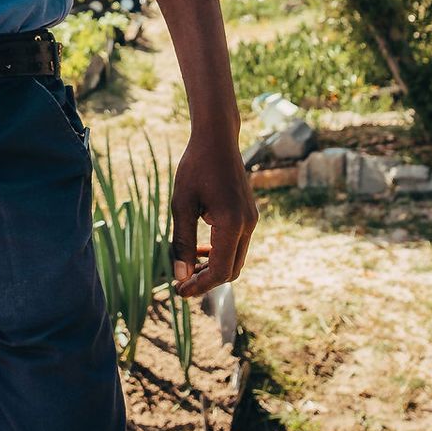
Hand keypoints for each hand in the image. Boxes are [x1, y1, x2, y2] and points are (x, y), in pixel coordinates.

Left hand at [169, 128, 256, 299]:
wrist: (217, 138)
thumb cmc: (195, 167)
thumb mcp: (181, 204)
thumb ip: (181, 241)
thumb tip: (180, 275)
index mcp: (232, 223)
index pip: (220, 270)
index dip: (200, 286)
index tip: (179, 291)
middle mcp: (248, 224)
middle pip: (232, 270)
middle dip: (207, 280)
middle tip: (181, 284)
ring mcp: (251, 220)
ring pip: (236, 258)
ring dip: (214, 267)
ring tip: (188, 267)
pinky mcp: (249, 215)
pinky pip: (237, 244)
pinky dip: (220, 252)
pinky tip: (200, 248)